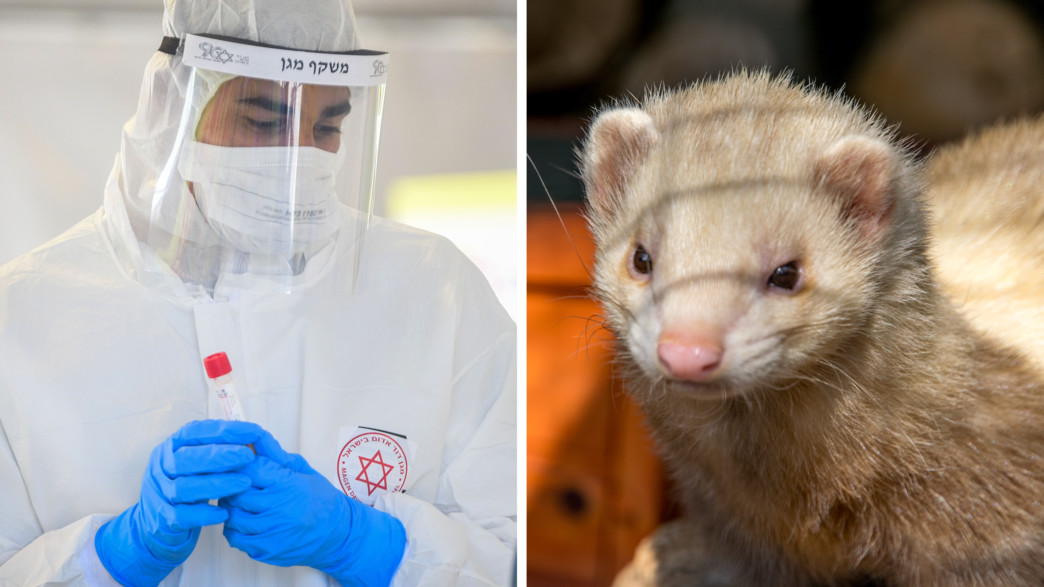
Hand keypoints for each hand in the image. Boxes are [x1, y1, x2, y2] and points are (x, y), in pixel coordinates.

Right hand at [94, 420, 259, 585]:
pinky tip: (225, 512)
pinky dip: (204, 514)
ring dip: (218, 484)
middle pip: (186, 458)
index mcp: (170, 447)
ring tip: (244, 483)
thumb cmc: (186, 485)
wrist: (155, 522)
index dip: (224, 431)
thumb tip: (252, 438)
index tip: (252, 432)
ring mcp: (159, 493)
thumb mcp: (196, 462)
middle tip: (248, 456)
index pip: (194, 432)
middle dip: (221, 456)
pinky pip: (182, 516)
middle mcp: (161, 467)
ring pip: (185, 487)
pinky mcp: (162, 519)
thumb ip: (217, 449)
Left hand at [221, 430, 406, 585]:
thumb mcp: (304, 470)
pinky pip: (236, 538)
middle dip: (234, 486)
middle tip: (238, 484)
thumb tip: (255, 439)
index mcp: (288, 485)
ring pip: (232, 516)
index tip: (242, 465)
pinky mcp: (267, 550)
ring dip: (232, 508)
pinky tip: (244, 522)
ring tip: (241, 503)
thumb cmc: (321, 500)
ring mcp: (272, 532)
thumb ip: (277, 455)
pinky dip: (234, 529)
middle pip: (237, 492)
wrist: (338, 533)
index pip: (251, 468)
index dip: (243, 465)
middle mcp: (279, 509)